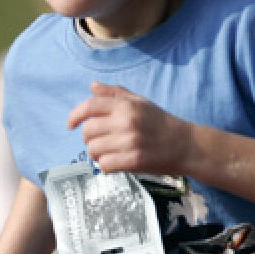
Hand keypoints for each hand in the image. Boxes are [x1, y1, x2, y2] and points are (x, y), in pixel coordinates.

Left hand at [67, 82, 190, 173]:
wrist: (184, 145)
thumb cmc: (160, 123)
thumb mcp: (140, 102)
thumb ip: (115, 93)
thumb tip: (92, 86)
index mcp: (125, 105)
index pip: (90, 107)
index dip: (75, 116)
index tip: (70, 125)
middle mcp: (126, 121)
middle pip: (88, 131)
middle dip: (88, 140)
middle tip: (98, 144)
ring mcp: (129, 141)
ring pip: (94, 150)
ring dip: (96, 155)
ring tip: (107, 155)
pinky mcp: (133, 160)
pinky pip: (105, 165)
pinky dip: (105, 167)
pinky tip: (114, 164)